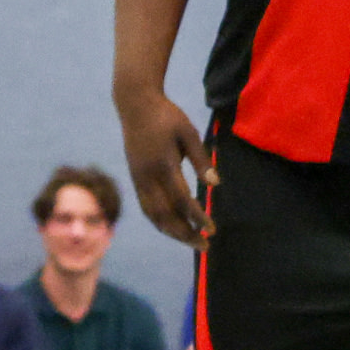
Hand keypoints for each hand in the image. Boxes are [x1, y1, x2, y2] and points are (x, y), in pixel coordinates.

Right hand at [121, 88, 214, 245]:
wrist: (135, 104)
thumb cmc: (167, 116)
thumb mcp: (189, 132)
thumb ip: (201, 159)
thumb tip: (215, 185)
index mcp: (163, 164)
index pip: (182, 199)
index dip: (197, 217)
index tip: (212, 229)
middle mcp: (147, 176)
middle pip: (165, 215)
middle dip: (184, 233)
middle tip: (204, 245)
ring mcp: (137, 178)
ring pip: (152, 215)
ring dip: (171, 231)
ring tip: (191, 240)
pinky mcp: (134, 178)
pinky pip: (146, 207)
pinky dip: (160, 221)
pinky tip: (173, 226)